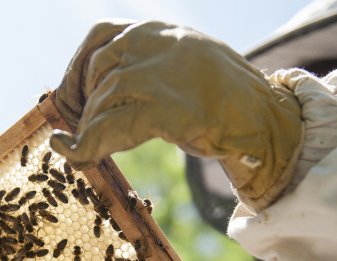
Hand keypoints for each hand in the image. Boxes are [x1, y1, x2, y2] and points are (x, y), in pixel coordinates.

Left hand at [51, 20, 303, 208]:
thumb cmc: (229, 97)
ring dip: (89, 129)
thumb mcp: (185, 63)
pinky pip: (108, 129)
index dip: (77, 67)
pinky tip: (75, 154)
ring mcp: (156, 74)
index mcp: (158, 29)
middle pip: (97, 71)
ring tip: (89, 147)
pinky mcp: (161, 109)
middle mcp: (153, 43)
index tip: (69, 95)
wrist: (267, 119)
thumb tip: (107, 85)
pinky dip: (85, 146)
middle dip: (82, 104)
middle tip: (79, 131)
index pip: (100, 36)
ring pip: (101, 101)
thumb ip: (150, 65)